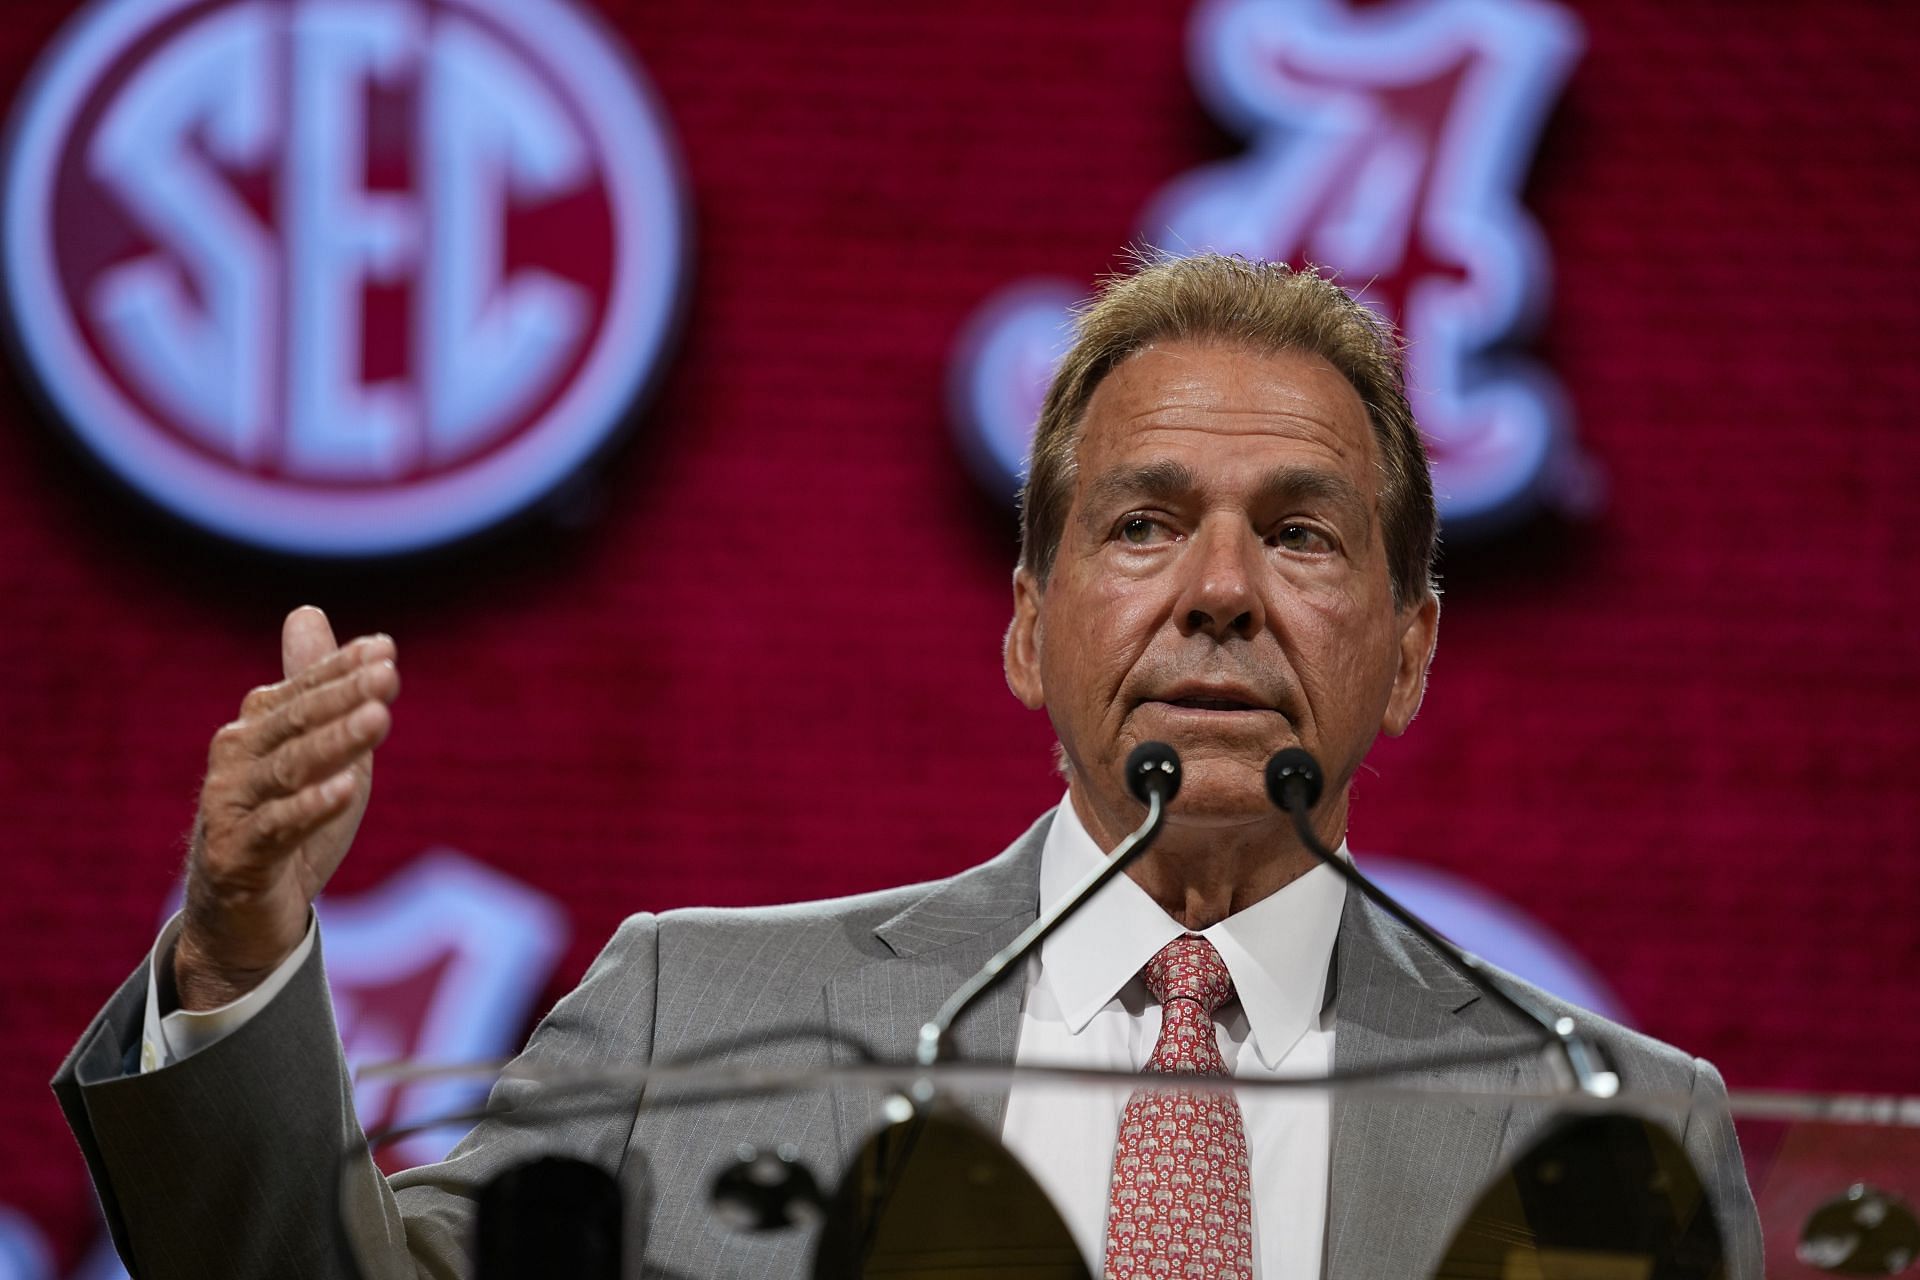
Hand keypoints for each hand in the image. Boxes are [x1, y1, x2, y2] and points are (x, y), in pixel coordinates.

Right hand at [172, 606, 399, 1010]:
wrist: (244, 910)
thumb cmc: (286, 818)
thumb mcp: (312, 748)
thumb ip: (315, 687)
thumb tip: (307, 610)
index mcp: (257, 727)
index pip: (305, 689)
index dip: (342, 668)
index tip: (386, 648)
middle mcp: (237, 758)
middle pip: (297, 721)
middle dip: (344, 696)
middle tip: (389, 675)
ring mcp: (230, 805)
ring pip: (289, 768)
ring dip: (335, 742)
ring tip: (379, 719)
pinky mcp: (234, 855)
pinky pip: (276, 827)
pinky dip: (310, 807)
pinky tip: (345, 789)